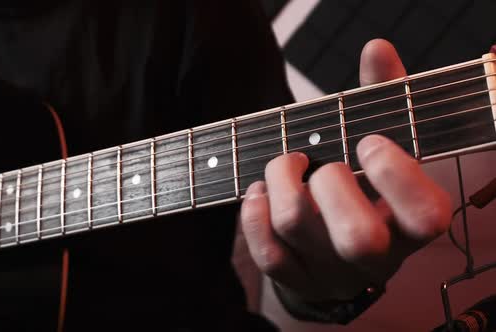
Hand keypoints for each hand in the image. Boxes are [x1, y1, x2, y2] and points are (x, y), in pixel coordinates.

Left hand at [239, 39, 451, 301]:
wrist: (342, 254)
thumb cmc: (367, 189)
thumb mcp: (384, 148)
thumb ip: (383, 99)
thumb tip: (376, 51)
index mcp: (412, 224)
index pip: (426, 218)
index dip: (396, 175)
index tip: (369, 142)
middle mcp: (377, 258)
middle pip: (356, 237)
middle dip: (329, 183)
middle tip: (320, 163)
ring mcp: (332, 273)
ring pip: (296, 228)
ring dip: (280, 180)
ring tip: (283, 163)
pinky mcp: (296, 280)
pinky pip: (267, 254)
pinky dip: (254, 214)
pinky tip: (259, 192)